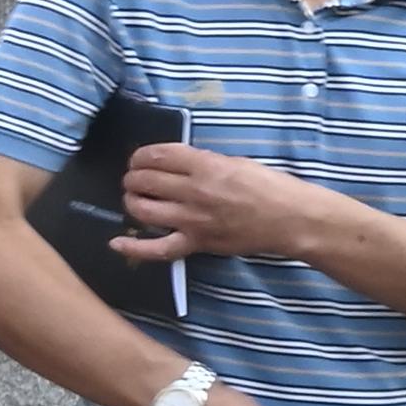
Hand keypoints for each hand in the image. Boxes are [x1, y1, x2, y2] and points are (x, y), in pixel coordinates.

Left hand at [117, 141, 349, 267]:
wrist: (290, 219)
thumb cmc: (269, 186)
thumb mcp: (235, 162)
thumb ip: (203, 163)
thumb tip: (176, 165)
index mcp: (205, 166)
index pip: (158, 156)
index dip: (141, 156)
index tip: (138, 159)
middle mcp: (194, 192)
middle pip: (146, 181)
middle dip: (133, 177)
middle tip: (135, 178)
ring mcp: (193, 220)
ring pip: (144, 211)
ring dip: (132, 202)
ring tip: (133, 198)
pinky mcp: (197, 244)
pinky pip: (158, 249)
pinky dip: (134, 247)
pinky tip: (116, 242)